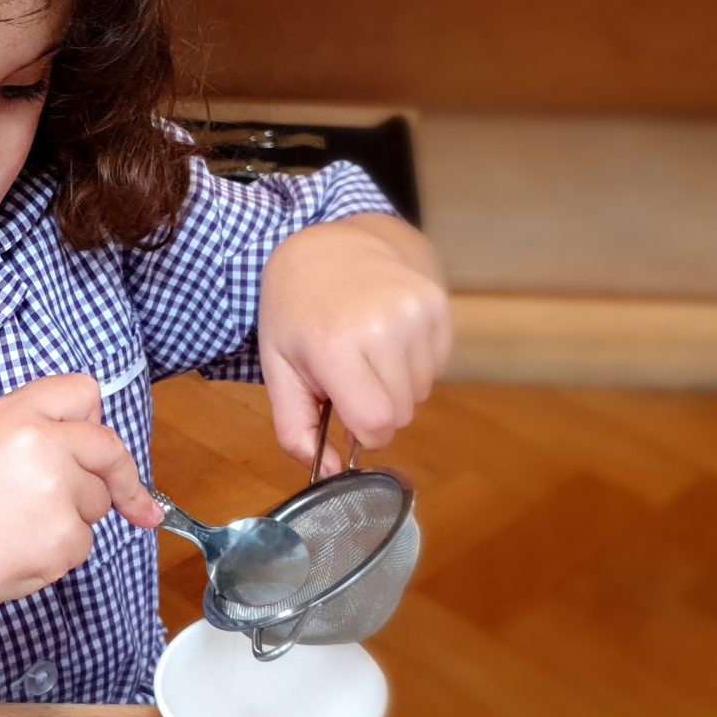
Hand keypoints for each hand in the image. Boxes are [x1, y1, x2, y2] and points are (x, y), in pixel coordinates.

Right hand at [0, 373, 163, 621]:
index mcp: (17, 415)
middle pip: (108, 450)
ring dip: (74, 514)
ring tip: (15, 522)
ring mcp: (58, 496)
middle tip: (131, 502)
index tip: (104, 439)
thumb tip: (90, 446)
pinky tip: (16, 548)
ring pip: (97, 502)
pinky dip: (59, 549)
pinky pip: (83, 542)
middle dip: (118, 475)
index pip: (84, 393)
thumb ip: (31, 428)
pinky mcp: (64, 541)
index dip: (93, 418)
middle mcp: (44, 448)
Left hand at [258, 214, 450, 468]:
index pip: (376, 424)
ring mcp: (415, 312)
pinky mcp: (437, 304)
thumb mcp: (279, 367)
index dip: (364, 432)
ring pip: (422, 392)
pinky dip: (415, 363)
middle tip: (352, 376)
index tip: (348, 414)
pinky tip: (388, 336)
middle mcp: (381, 326)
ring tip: (368, 351)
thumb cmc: (297, 312)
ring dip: (396, 385)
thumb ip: (295, 429)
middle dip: (377, 409)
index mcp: (334, 345)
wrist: (331, 243)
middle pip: (402, 413)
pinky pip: (438, 365)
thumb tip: (329, 473)